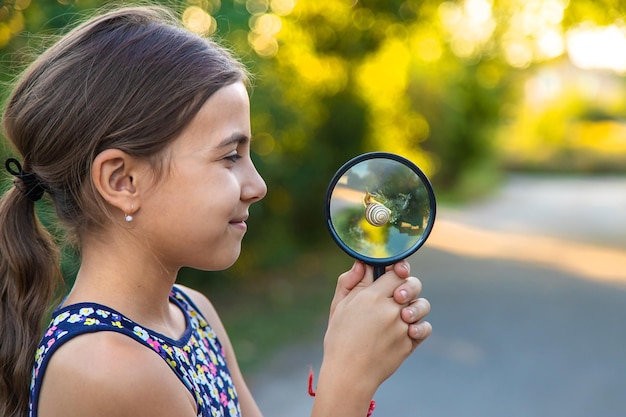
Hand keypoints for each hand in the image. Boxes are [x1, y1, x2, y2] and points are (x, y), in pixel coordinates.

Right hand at [312, 261, 431, 415]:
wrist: (349, 375)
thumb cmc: (340, 339)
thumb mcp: (339, 306)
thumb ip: (350, 281)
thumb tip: (363, 263)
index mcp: (372, 297)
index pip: (396, 272)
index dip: (398, 270)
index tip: (396, 271)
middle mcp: (390, 310)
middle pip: (413, 285)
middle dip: (408, 286)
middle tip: (398, 295)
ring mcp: (402, 328)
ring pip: (422, 306)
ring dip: (415, 306)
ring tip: (403, 314)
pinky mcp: (409, 344)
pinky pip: (424, 329)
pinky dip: (419, 327)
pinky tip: (408, 328)